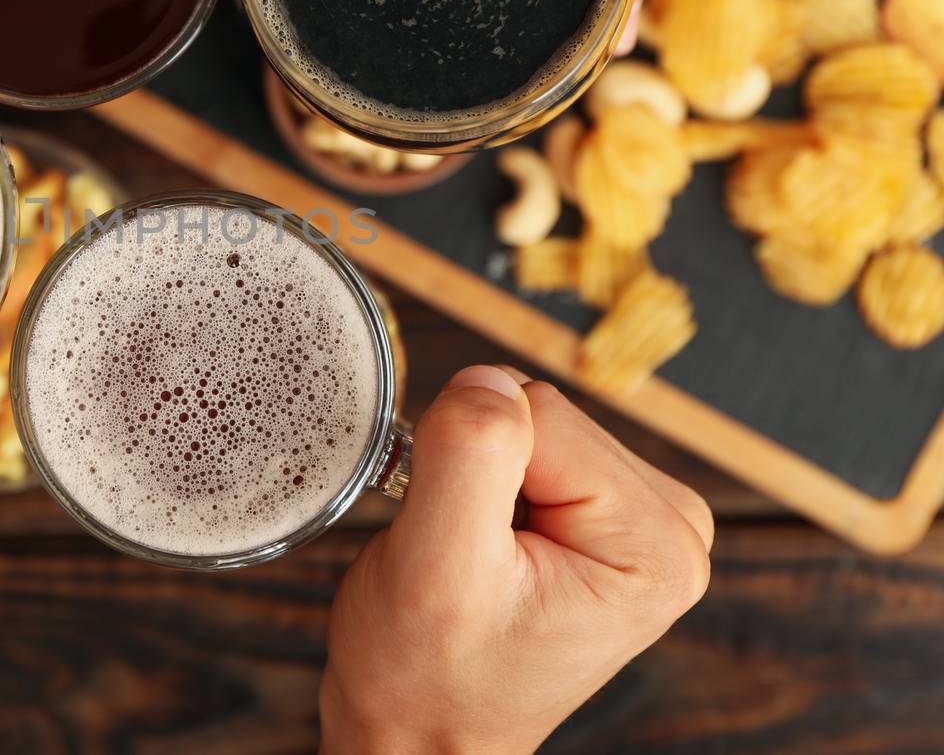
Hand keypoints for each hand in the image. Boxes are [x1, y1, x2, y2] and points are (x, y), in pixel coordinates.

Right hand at [320, 365, 712, 753]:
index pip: (541, 413)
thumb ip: (470, 457)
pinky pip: (530, 446)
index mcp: (657, 542)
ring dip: (479, 479)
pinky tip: (484, 547)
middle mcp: (672, 526)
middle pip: (544, 414)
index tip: (456, 536)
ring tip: (469, 554)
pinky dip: (486, 485)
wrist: (422, 735)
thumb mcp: (437, 565)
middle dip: (478, 469)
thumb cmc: (429, 675)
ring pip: (531, 424)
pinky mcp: (608, 517)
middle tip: (459, 550)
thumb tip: (488, 376)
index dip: (470, 460)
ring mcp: (642, 521)